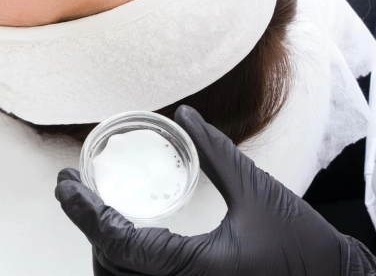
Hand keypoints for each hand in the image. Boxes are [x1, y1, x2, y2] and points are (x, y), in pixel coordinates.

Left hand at [54, 105, 375, 275]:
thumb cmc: (309, 249)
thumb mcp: (259, 192)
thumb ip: (216, 153)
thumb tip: (186, 116)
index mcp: (196, 269)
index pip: (117, 242)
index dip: (83, 211)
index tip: (65, 183)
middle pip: (111, 267)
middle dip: (91, 230)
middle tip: (78, 192)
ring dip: (107, 251)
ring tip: (100, 213)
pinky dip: (128, 264)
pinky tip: (129, 241)